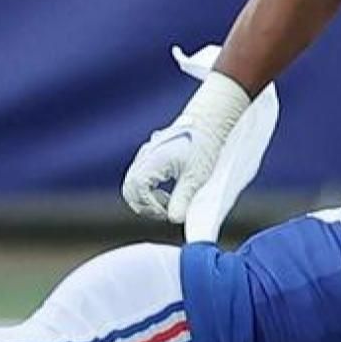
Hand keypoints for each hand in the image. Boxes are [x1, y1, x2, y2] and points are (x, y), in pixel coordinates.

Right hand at [121, 72, 249, 222]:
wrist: (211, 121)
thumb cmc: (205, 146)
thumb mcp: (196, 177)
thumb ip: (183, 199)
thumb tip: (174, 219)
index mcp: (152, 161)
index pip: (136, 191)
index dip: (149, 207)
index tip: (167, 214)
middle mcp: (145, 156)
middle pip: (130, 188)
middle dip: (144, 205)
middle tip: (166, 212)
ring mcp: (147, 154)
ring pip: (134, 182)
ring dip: (146, 197)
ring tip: (169, 202)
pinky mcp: (152, 153)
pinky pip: (141, 175)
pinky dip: (149, 188)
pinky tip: (169, 190)